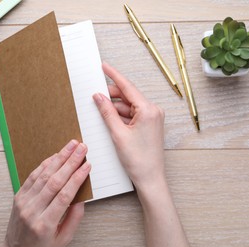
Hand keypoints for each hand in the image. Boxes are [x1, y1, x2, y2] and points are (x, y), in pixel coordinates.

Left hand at [0, 140, 90, 246]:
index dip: (77, 178)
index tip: (87, 165)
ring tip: (70, 146)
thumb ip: (75, 217)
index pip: (64, 195)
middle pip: (54, 181)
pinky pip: (32, 176)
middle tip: (81, 148)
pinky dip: (45, 164)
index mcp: (45, 224)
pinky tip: (55, 156)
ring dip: (58, 158)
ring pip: (43, 175)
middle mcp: (32, 211)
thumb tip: (81, 195)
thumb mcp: (64, 239)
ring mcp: (23, 202)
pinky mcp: (18, 196)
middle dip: (70, 161)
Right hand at [93, 62, 165, 191]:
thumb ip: (107, 112)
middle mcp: (153, 111)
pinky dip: (121, 116)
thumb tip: (98, 97)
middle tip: (95, 96)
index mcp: (149, 110)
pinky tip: (110, 120)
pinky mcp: (149, 125)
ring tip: (100, 112)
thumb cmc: (138, 160)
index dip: (113, 75)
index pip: (127, 87)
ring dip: (115, 108)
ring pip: (128, 106)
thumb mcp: (118, 133)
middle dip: (111, 96)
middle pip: (128, 96)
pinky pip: (132, 115)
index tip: (105, 66)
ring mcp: (152, 118)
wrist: (150, 178)